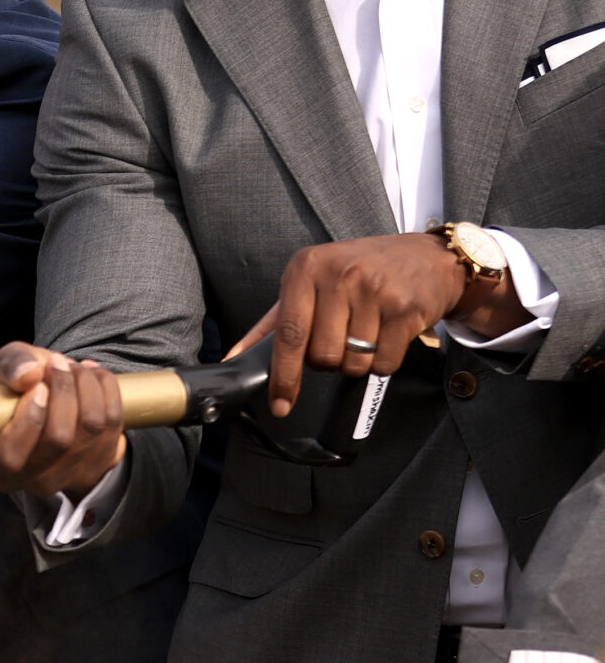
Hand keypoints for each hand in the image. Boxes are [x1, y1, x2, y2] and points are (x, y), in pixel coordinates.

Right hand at [0, 344, 127, 498]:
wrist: (46, 396)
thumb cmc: (16, 385)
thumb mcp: (4, 366)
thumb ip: (11, 366)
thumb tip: (30, 375)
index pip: (11, 455)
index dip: (30, 415)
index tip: (38, 383)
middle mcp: (25, 479)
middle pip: (60, 439)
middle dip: (65, 389)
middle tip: (59, 362)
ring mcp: (63, 479)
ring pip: (91, 429)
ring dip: (88, 386)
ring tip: (76, 366)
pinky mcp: (95, 468)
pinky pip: (114, 427)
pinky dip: (108, 391)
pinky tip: (94, 376)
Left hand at [251, 231, 526, 416]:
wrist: (428, 258)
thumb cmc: (361, 272)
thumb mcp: (312, 283)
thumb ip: (273, 322)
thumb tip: (235, 358)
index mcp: (307, 267)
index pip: (289, 334)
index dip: (283, 375)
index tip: (280, 404)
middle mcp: (339, 274)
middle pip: (322, 356)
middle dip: (330, 361)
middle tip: (344, 336)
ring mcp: (375, 290)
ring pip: (353, 363)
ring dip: (358, 361)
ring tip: (369, 331)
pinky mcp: (405, 309)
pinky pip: (383, 363)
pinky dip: (384, 360)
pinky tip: (389, 333)